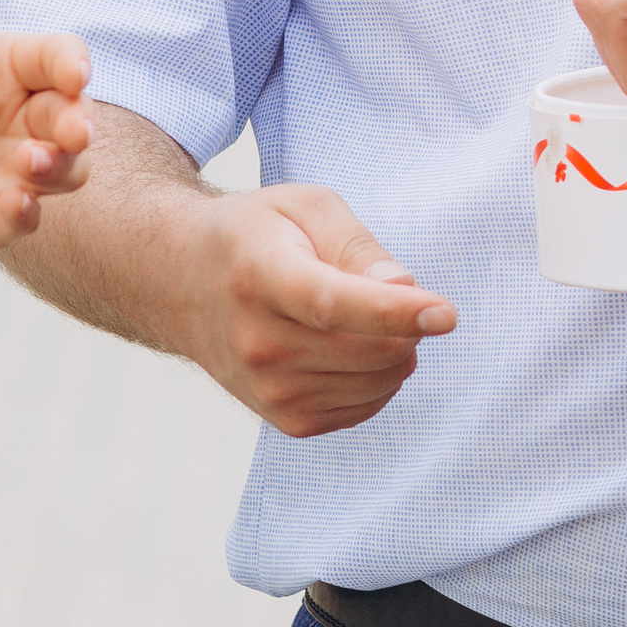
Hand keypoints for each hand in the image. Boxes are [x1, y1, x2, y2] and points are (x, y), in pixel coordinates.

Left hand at [0, 26, 94, 264]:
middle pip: (74, 115)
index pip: (55, 57)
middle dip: (80, 123)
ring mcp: (9, 170)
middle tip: (72, 133)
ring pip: (69, 168)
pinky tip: (14, 206)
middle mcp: (16, 117)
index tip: (75, 75)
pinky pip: (27, 217)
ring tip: (30, 163)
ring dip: (64, 166)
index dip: (74, 63)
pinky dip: (29, 213)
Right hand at [164, 179, 457, 435]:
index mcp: (260, 276)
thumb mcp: (306, 207)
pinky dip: (380, 378)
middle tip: (388, 289)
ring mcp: (267, 389)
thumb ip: (359, 245)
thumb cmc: (256, 236)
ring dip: (396, 350)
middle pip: (369, 351)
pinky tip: (353, 347)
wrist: (181, 284)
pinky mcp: (285, 419)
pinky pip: (366, 407)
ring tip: (362, 316)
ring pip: (378, 382)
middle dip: (408, 323)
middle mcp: (257, 342)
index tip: (446, 314)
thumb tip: (404, 292)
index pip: (332, 304)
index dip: (394, 312)